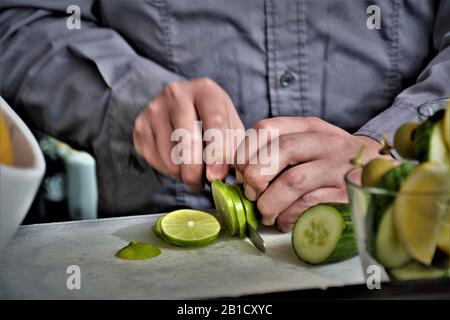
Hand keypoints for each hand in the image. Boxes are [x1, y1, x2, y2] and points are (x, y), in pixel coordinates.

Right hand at [133, 78, 243, 191]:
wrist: (183, 108)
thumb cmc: (212, 120)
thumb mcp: (230, 127)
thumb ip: (232, 149)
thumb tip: (221, 174)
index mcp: (206, 90)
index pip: (215, 122)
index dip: (218, 153)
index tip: (218, 176)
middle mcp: (177, 93)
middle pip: (187, 140)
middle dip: (196, 171)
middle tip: (202, 184)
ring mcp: (155, 108)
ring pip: (169, 154)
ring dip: (182, 174)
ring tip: (192, 175)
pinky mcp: (141, 125)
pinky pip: (154, 159)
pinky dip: (168, 171)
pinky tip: (177, 166)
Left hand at [235, 117, 388, 231]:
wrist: (381, 172)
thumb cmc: (333, 161)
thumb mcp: (310, 144)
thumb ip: (279, 151)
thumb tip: (242, 175)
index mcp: (308, 126)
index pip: (266, 128)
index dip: (244, 152)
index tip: (240, 172)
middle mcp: (324, 141)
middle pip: (280, 150)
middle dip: (256, 176)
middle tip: (252, 193)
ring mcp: (337, 166)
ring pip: (293, 181)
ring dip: (270, 202)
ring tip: (266, 213)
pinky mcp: (345, 192)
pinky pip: (308, 205)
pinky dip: (289, 216)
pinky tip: (284, 221)